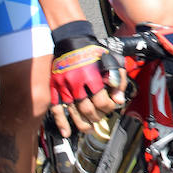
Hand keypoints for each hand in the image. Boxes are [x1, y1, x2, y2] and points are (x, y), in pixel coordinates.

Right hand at [48, 21, 125, 137]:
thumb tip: (118, 100)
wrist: (71, 41)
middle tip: (101, 116)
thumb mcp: (111, 60)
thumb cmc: (92, 51)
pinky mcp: (54, 88)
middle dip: (97, 116)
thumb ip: (118, 79)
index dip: (108, 107)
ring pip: (73, 112)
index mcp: (91, 75)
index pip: (101, 101)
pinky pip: (56, 109)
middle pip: (87, 109)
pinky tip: (66, 132)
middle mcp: (76, 82)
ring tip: (90, 128)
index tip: (111, 106)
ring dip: (83, 123)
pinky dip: (61, 122)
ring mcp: (63, 86)